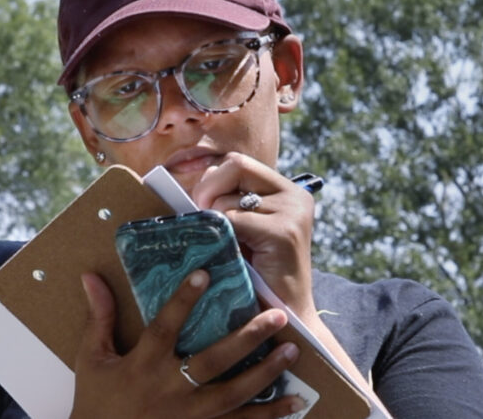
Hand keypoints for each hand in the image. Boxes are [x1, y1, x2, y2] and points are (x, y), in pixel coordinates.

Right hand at [71, 271, 304, 418]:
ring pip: (233, 393)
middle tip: (276, 315)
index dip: (183, 300)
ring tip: (292, 351)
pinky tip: (295, 402)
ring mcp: (188, 415)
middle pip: (213, 361)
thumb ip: (99, 317)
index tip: (205, 273)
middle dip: (246, 338)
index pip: (166, 326)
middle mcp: (169, 389)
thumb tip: (91, 276)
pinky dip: (269, 415)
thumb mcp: (92, 358)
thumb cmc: (96, 400)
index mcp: (143, 364)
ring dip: (265, 373)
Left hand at [191, 153, 317, 321]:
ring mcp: (293, 212)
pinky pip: (234, 221)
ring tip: (227, 249)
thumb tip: (188, 189)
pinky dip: (223, 238)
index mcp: (287, 190)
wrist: (285, 319)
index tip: (202, 207)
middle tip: (201, 218)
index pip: (238, 163)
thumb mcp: (245, 231)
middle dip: (208, 190)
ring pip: (228, 199)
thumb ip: (228, 205)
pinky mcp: (285, 232)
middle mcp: (295, 195)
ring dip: (216, 224)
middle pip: (235, 165)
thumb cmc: (257, 277)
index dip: (213, 180)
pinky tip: (233, 258)